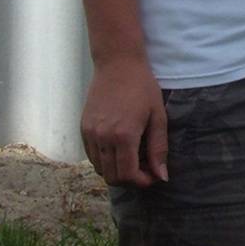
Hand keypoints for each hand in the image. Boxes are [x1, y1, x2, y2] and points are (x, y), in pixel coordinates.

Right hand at [81, 55, 168, 186]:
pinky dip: (105, 159)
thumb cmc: (142, 87)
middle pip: (112, 177)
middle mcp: (103, 138)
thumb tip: (161, 176)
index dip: (142, 182)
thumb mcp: (158, 116)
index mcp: (123, 136)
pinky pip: (92, 155)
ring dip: (116, 170)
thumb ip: (159, 148)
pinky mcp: (83, 128)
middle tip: (145, 168)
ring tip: (133, 156)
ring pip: (100, 168)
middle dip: (130, 179)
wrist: (118, 63)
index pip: (128, 175)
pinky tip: (118, 147)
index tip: (153, 176)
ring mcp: (90, 133)